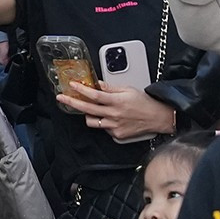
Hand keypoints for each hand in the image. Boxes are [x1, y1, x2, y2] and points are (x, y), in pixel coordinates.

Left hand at [58, 81, 176, 140]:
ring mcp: (114, 126)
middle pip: (88, 109)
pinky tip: (109, 117)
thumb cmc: (144, 102)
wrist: (158, 118)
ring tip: (90, 108)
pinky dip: (102, 122)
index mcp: (116, 101)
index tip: (71, 85)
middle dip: (72, 102)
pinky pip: (103, 128)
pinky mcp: (116, 135)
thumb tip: (96, 83)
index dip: (81, 90)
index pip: (94, 95)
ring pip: (92, 121)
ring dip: (87, 114)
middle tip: (61, 98)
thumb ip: (110, 88)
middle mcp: (114, 114)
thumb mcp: (128, 89)